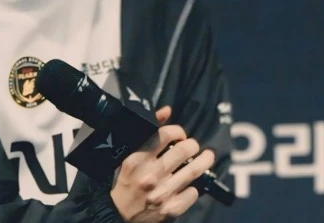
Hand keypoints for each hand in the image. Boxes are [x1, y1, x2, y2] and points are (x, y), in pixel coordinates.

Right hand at [110, 106, 216, 221]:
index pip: (166, 134)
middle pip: (185, 150)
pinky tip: (190, 184)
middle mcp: (151, 175)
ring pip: (194, 170)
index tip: (180, 135)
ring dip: (205, 160)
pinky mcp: (171, 209)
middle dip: (193, 145)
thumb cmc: (124, 182)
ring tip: (208, 156)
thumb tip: (167, 111)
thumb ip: (149, 132)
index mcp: (137, 159)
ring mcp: (162, 193)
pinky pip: (192, 193)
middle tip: (193, 146)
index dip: (178, 131)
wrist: (115, 214)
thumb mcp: (129, 155)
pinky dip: (193, 187)